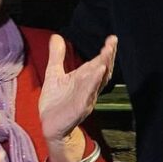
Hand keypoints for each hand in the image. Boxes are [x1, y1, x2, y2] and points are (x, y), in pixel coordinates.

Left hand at [39, 34, 116, 159]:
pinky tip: (97, 73)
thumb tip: (56, 36)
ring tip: (106, 54)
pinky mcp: (80, 108)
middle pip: (103, 70)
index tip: (112, 39)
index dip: (106, 51)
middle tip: (112, 43)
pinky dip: (94, 83)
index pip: (98, 62)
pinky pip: (89, 95)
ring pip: (98, 81)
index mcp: (84, 78)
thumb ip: (57, 56)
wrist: (50, 125)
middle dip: (108, 57)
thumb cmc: (55, 101)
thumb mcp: (54, 74)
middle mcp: (89, 86)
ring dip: (103, 68)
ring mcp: (86, 97)